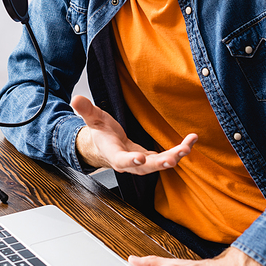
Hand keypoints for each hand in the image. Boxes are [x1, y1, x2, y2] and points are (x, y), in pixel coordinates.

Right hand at [71, 94, 196, 173]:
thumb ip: (86, 110)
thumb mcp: (93, 119)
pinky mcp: (151, 159)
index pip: (122, 160)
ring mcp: (142, 163)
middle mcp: (130, 163)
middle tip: (174, 158)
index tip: (141, 158)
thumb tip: (75, 98)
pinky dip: (179, 151)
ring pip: (159, 164)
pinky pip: (167, 157)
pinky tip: (190, 142)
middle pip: (146, 167)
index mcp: (114, 155)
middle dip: (160, 163)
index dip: (131, 161)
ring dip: (174, 157)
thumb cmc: (100, 134)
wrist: (105, 147)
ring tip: (187, 147)